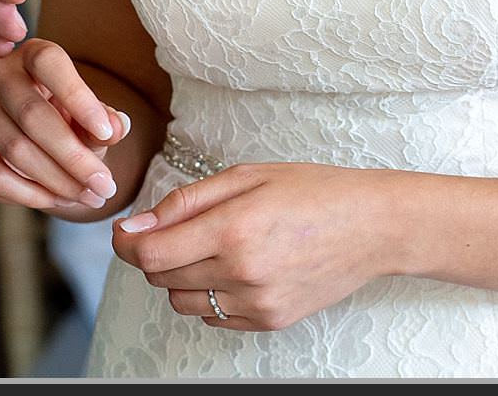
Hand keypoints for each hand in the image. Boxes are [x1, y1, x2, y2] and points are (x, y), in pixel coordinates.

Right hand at [0, 37, 131, 212]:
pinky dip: (29, 195)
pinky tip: (56, 200)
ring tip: (88, 197)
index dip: (79, 98)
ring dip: (56, 182)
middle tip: (106, 187)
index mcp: (31, 53)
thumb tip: (117, 128)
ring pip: (15, 150)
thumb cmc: (67, 118)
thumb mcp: (90, 116)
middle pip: (32, 115)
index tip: (109, 134)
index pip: (50, 66)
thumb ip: (105, 121)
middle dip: (74, 158)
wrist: (33, 133)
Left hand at [110, 163, 392, 331]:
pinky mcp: (269, 321)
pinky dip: (210, 295)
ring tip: (212, 248)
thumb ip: (186, 202)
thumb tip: (137, 227)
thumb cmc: (313, 191)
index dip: (127, 244)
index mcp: (233, 230)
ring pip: (183, 302)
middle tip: (179, 229)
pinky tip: (234, 268)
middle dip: (157, 253)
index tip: (125, 232)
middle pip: (162, 278)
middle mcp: (242, 273)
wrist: (372, 227)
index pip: (150, 255)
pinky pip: (214, 317)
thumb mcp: (246, 176)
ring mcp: (257, 303)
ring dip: (181, 277)